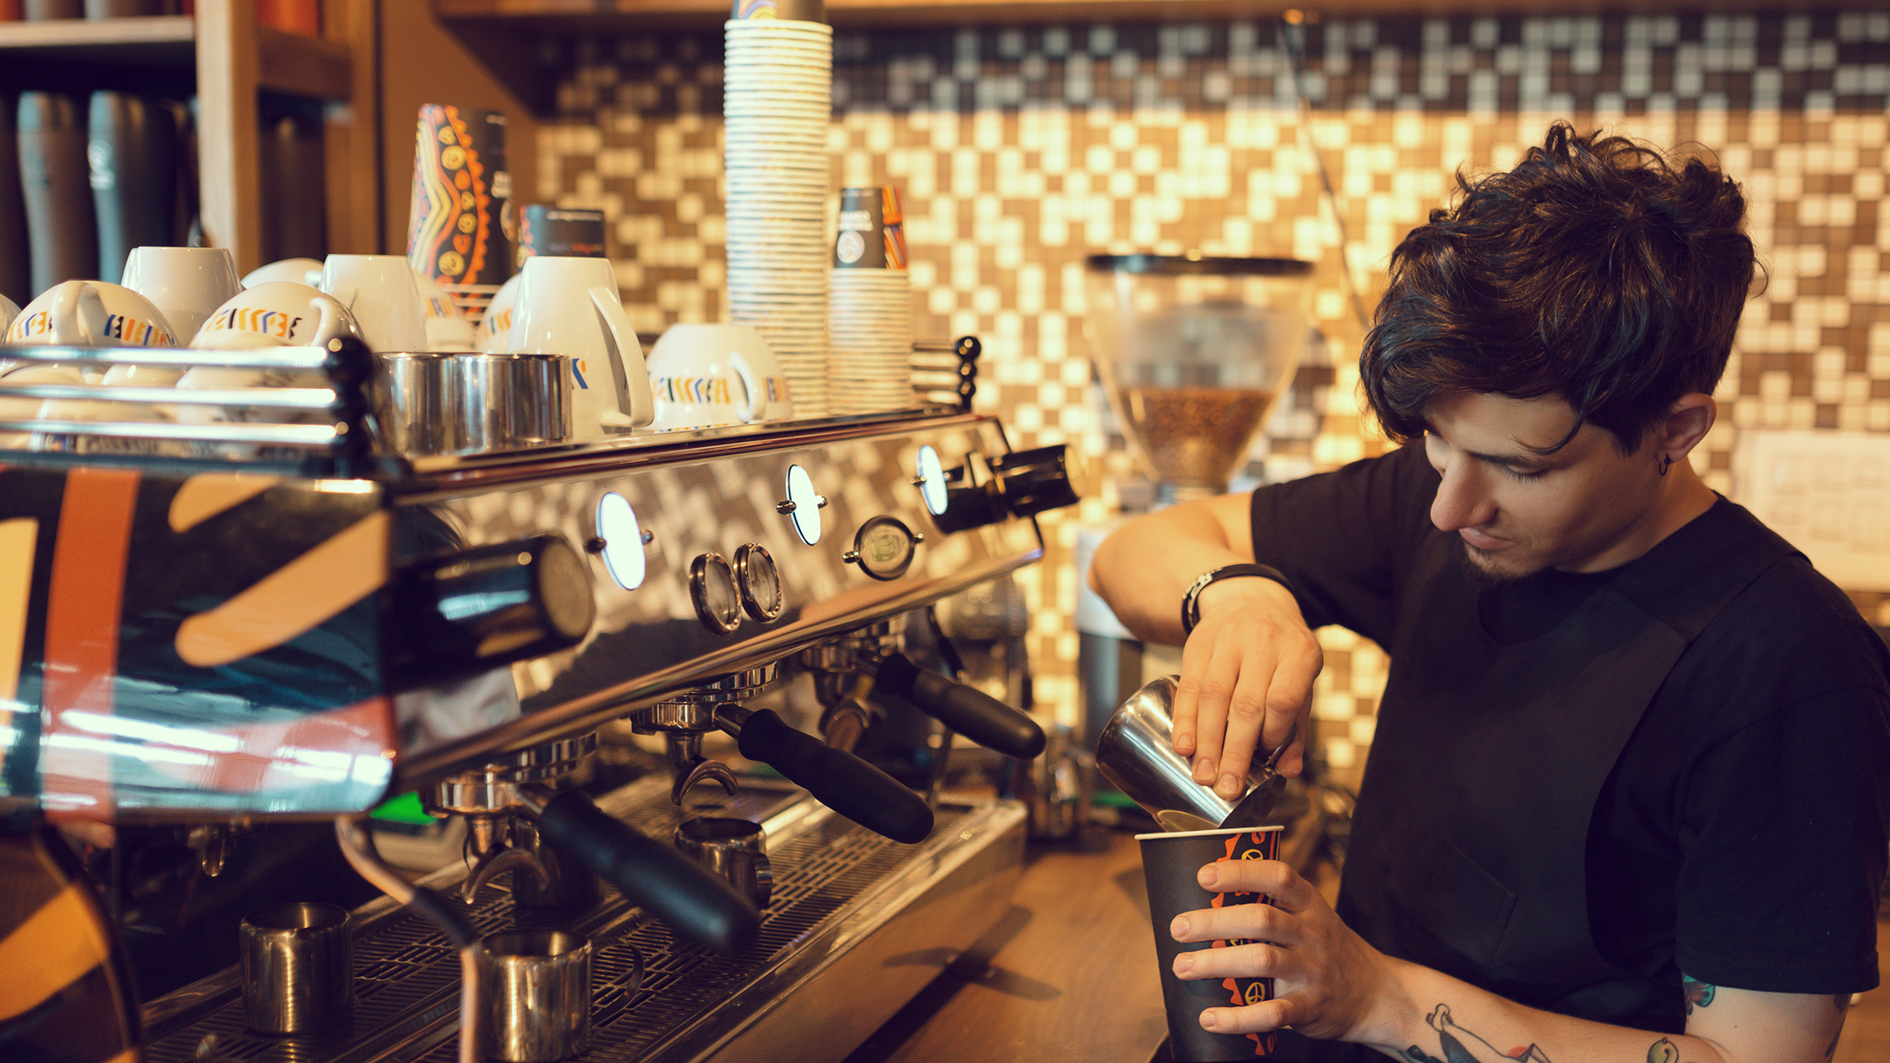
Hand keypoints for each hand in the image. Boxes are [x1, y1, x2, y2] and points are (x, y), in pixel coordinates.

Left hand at [1168, 857, 1399, 1043]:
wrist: (1378, 995)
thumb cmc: (1328, 949)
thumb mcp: (1312, 917)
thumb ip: (1272, 907)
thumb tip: (1205, 900)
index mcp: (1309, 905)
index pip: (1277, 877)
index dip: (1240, 873)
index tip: (1204, 876)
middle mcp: (1312, 934)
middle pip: (1260, 920)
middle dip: (1214, 922)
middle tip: (1179, 927)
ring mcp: (1312, 971)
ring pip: (1261, 961)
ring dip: (1216, 963)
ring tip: (1183, 967)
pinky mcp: (1310, 1007)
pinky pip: (1272, 1013)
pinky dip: (1237, 1017)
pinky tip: (1210, 1017)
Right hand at [1172, 576, 1321, 798]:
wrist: (1251, 599)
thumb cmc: (1281, 651)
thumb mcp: (1301, 679)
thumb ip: (1296, 726)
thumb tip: (1287, 770)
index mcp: (1299, 652)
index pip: (1283, 700)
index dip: (1272, 734)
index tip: (1262, 759)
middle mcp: (1264, 641)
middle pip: (1246, 704)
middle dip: (1234, 751)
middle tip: (1226, 786)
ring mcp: (1228, 640)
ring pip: (1213, 696)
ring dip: (1207, 741)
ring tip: (1204, 775)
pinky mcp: (1198, 643)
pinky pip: (1189, 685)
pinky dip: (1185, 719)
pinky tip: (1184, 745)